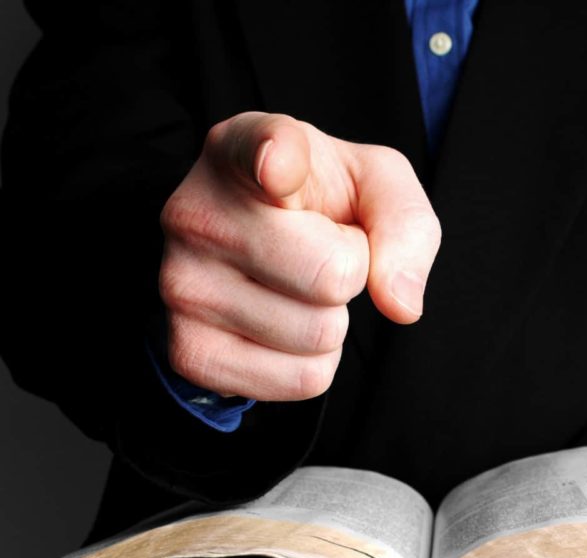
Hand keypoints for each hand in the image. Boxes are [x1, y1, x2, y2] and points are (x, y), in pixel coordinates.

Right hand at [158, 111, 441, 399]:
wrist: (253, 249)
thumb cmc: (316, 204)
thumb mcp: (374, 184)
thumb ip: (404, 223)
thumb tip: (400, 303)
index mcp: (242, 148)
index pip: (261, 151)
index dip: (277, 160)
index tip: (278, 166)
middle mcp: (196, 213)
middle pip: (332, 275)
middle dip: (352, 273)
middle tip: (321, 251)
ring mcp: (183, 285)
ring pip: (319, 336)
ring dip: (332, 321)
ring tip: (297, 286)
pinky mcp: (190, 351)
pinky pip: (302, 381)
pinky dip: (314, 364)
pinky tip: (283, 324)